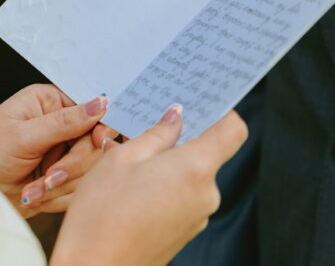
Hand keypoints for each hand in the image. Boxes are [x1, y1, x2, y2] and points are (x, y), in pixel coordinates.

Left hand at [0, 84, 116, 215]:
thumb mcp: (23, 136)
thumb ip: (64, 122)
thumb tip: (100, 103)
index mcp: (48, 101)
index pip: (90, 107)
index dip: (99, 126)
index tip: (99, 142)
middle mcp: (58, 123)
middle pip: (93, 143)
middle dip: (71, 165)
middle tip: (49, 177)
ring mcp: (61, 151)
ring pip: (88, 169)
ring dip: (60, 185)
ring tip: (32, 191)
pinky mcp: (61, 177)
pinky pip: (78, 189)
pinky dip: (58, 198)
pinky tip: (34, 197)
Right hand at [51, 107, 247, 265]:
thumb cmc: (102, 215)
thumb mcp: (121, 159)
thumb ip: (155, 134)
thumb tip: (175, 118)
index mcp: (195, 169)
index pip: (233, 130)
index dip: (222, 111)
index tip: (202, 102)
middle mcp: (205, 194)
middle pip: (208, 153)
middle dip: (180, 140)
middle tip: (145, 130)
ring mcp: (197, 217)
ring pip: (191, 176)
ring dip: (168, 165)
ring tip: (130, 165)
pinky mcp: (184, 233)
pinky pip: (182, 197)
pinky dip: (164, 187)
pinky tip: (132, 190)